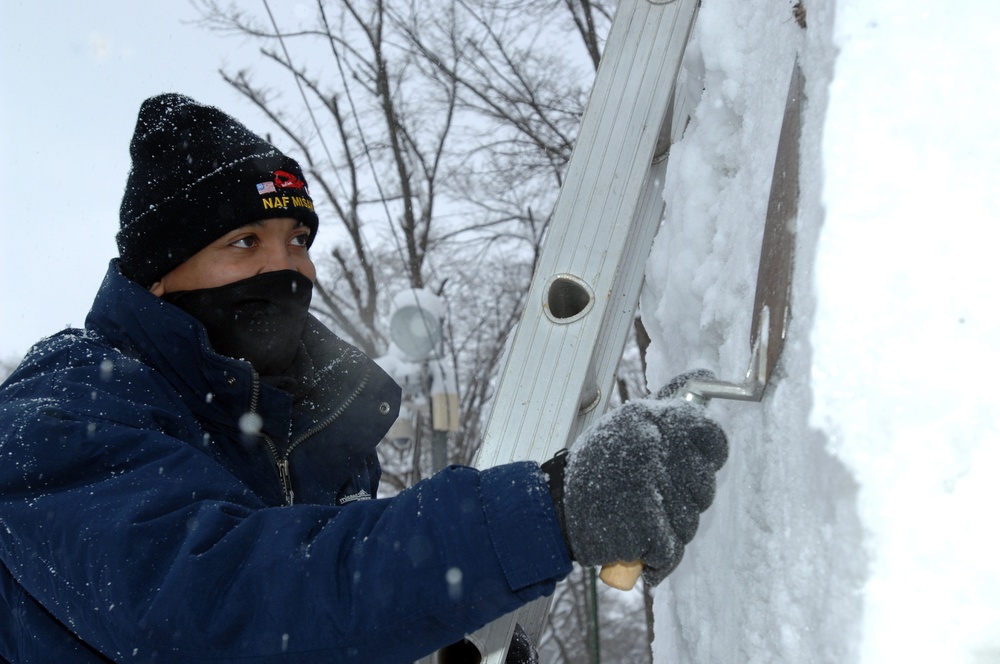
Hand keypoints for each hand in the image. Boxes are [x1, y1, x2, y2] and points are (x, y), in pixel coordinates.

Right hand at [544, 372, 727, 585]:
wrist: (553, 508)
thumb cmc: (597, 469)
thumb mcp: (629, 424)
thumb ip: (671, 408)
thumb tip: (706, 375)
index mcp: (648, 419)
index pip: (711, 437)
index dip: (706, 457)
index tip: (686, 465)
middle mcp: (650, 447)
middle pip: (704, 487)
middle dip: (683, 499)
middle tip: (649, 495)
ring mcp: (647, 486)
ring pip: (689, 521)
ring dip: (668, 528)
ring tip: (636, 516)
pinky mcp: (643, 525)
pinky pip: (671, 547)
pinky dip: (656, 552)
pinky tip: (634, 537)